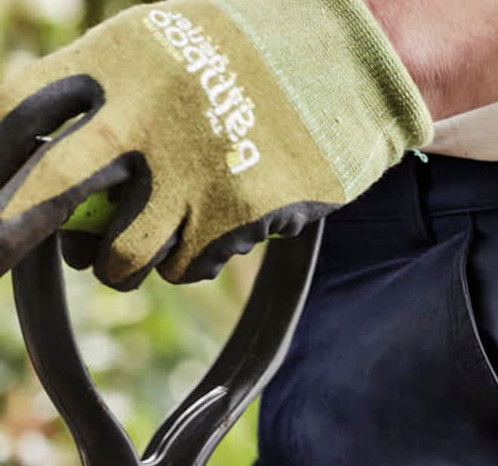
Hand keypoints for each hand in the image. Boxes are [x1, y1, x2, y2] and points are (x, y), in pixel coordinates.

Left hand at [0, 0, 430, 287]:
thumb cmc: (244, 57)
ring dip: (120, 264)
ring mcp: (188, 171)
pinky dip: (188, 262)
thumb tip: (31, 161)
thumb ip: (104, 92)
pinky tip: (211, 230)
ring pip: (120, 256)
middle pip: (50, 188)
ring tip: (143, 243)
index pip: (21, 111)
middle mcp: (143, 114)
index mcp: (117, 59)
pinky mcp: (232, 217)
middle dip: (9, 232)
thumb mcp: (161, 45)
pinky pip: (182, 268)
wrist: (344, 67)